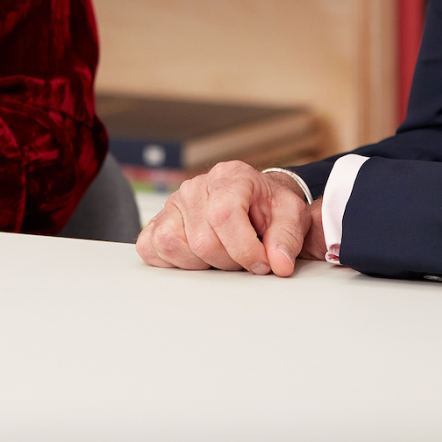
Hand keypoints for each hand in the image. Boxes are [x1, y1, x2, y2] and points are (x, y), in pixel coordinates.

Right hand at [135, 162, 327, 276]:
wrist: (253, 200)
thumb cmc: (269, 207)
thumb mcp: (291, 215)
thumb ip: (288, 237)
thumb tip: (279, 264)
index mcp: (230, 177)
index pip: (224, 215)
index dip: (244, 249)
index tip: (261, 263)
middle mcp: (197, 186)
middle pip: (202, 240)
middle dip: (228, 262)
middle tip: (243, 260)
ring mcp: (174, 203)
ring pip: (171, 244)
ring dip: (199, 264)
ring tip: (220, 257)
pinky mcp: (158, 220)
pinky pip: (150, 247)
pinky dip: (172, 261)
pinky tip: (196, 258)